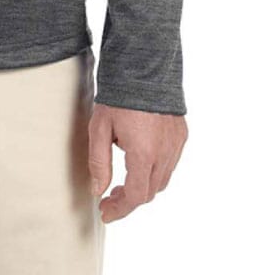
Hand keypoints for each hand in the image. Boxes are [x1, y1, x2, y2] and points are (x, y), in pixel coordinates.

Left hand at [88, 102, 186, 222]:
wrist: (144, 65)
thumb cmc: (119, 94)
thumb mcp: (100, 128)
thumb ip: (99, 162)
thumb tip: (98, 190)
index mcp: (144, 153)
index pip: (135, 196)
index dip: (120, 209)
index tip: (105, 213)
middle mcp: (165, 153)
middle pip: (149, 192)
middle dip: (129, 199)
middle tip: (109, 197)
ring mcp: (176, 144)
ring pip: (162, 179)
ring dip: (143, 186)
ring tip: (122, 182)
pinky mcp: (181, 134)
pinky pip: (170, 162)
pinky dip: (156, 170)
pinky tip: (140, 161)